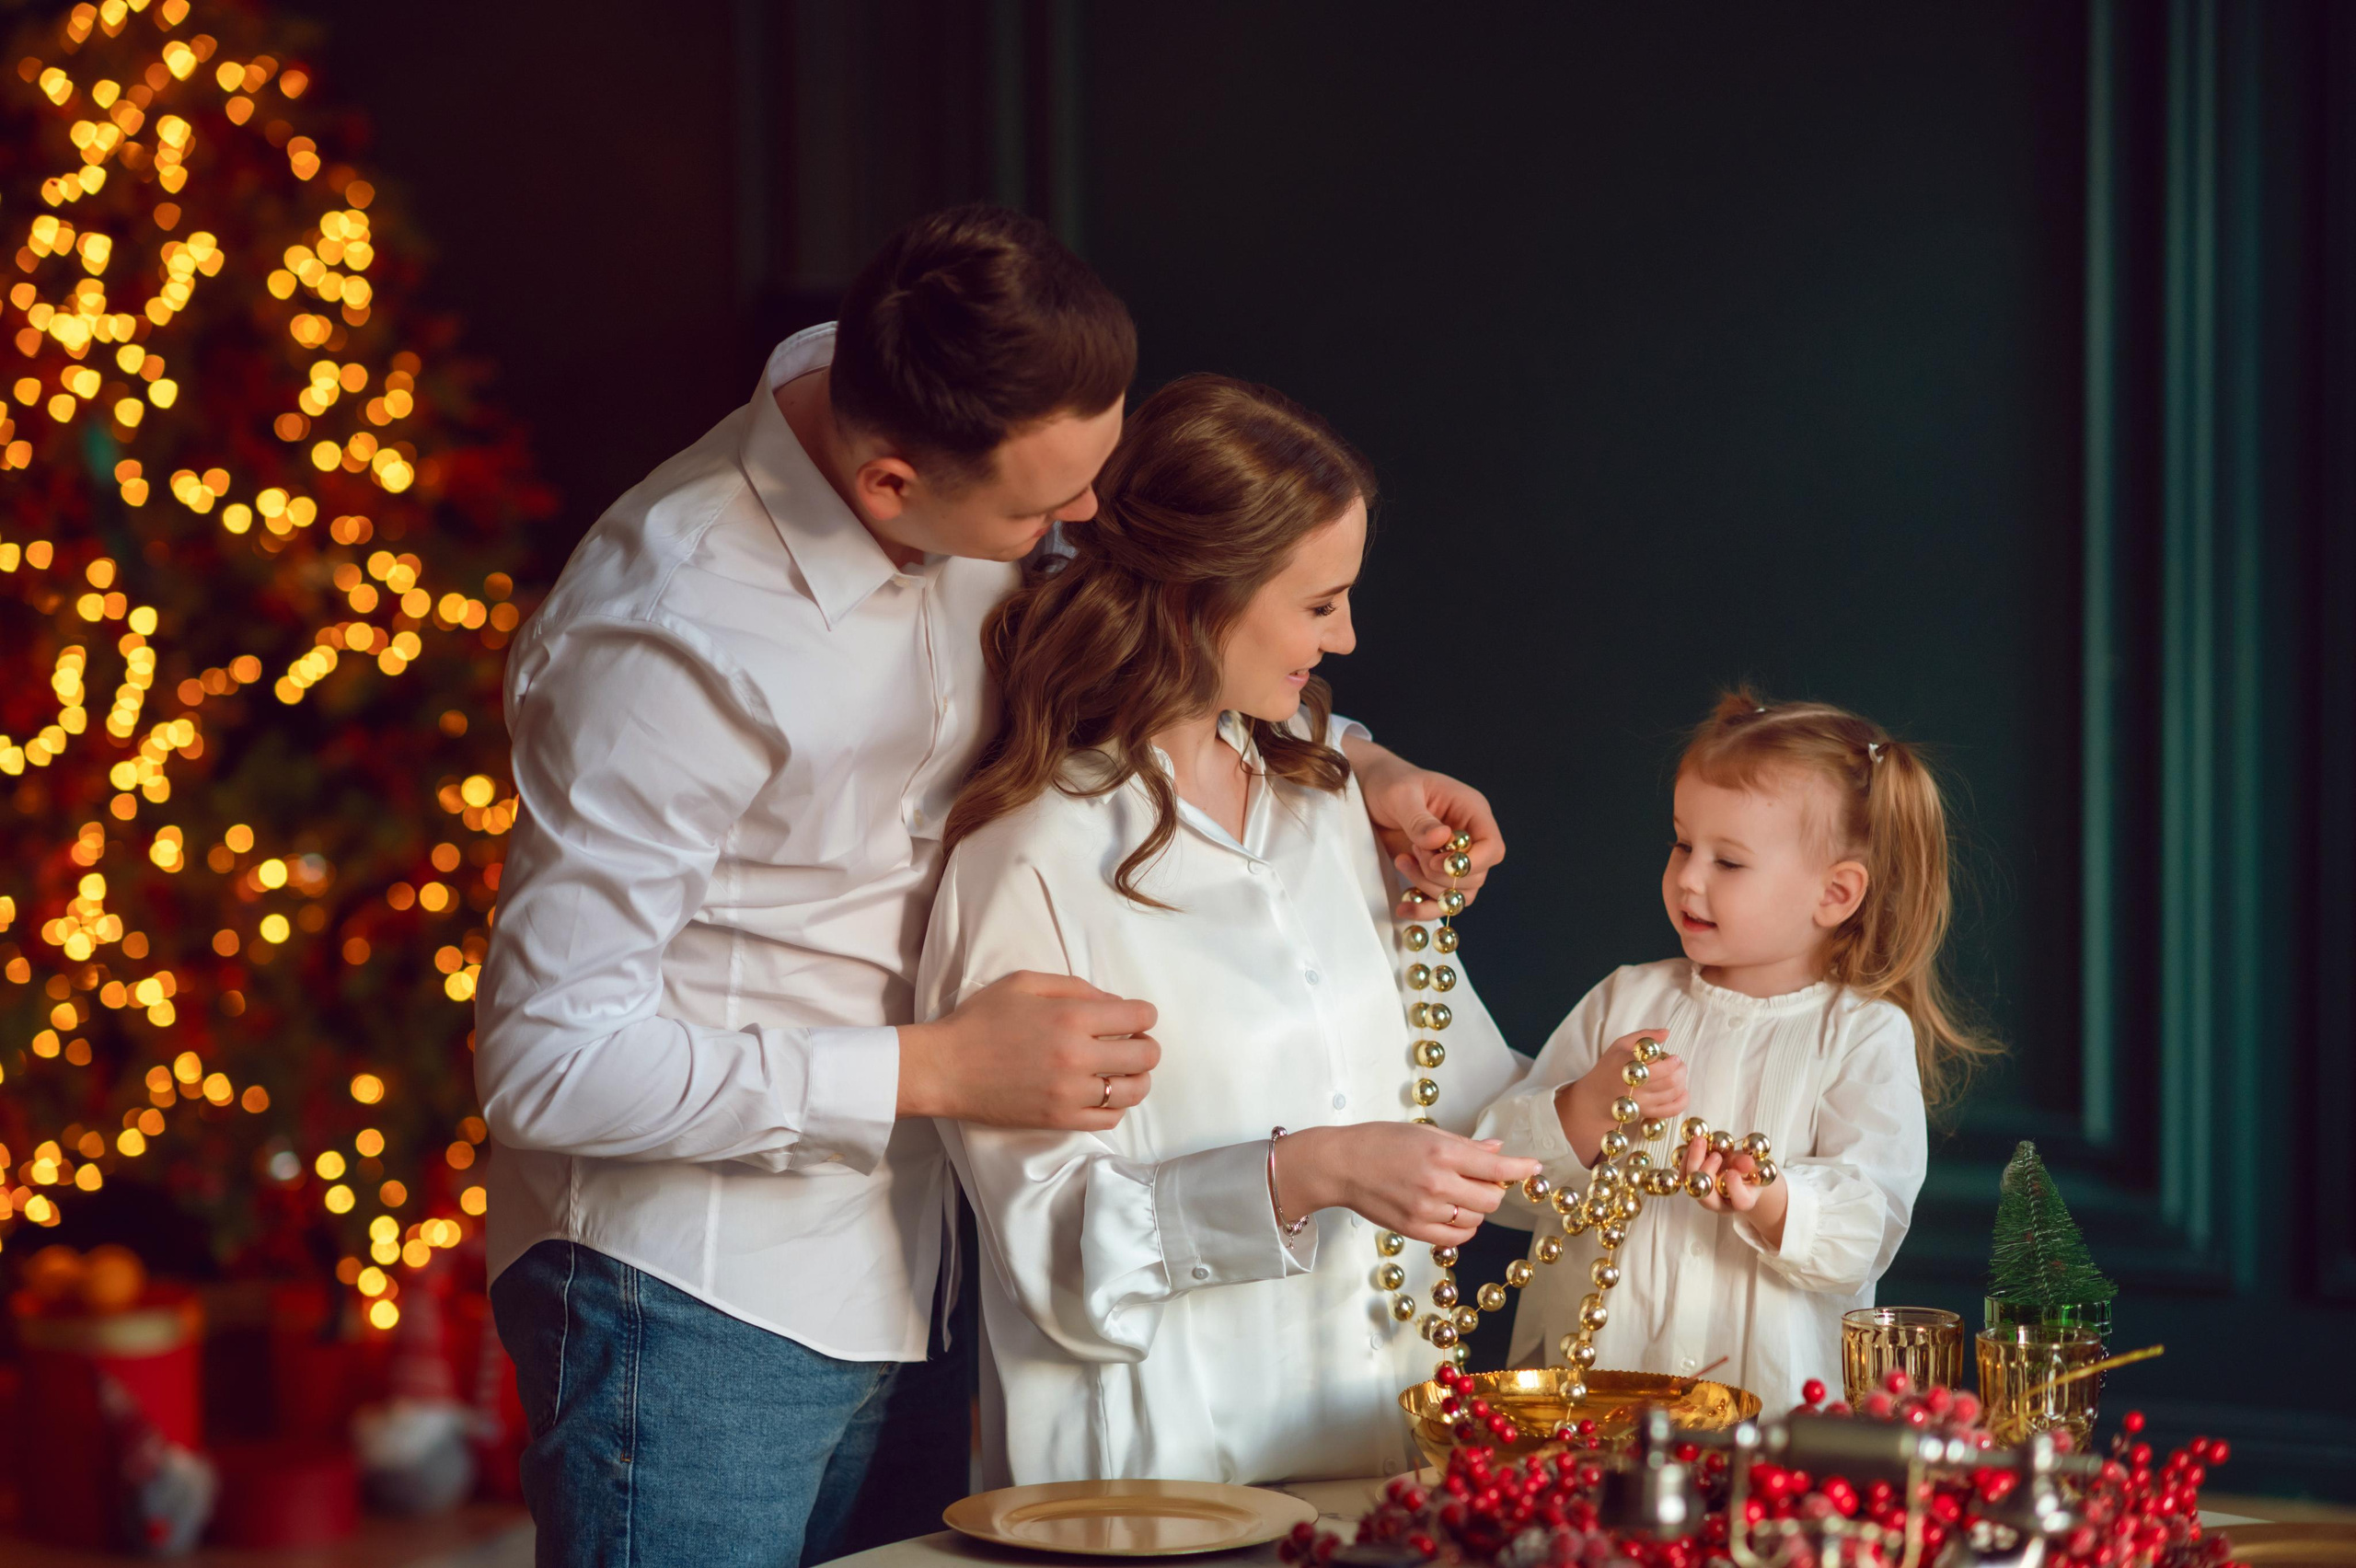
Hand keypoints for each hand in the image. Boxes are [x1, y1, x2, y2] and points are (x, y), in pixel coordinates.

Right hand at [898, 971, 1159, 1130]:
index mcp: (1072, 1016)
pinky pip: (1110, 1118)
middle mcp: (1079, 1056)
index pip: (1139, 1016)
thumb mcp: (1024, 983)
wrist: (944, 1069)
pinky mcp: (1060, 1119)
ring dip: (1137, 1078)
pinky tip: (1103, 1093)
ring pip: (1134, 1091)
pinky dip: (1116, 1105)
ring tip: (1122, 1071)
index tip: (1133, 1018)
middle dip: (1145, 1045)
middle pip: (1146, 1055)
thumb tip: (1113, 1002)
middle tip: (1131, 1043)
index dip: (1143, 1014)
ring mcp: (1071, 1092)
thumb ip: (1075, 986)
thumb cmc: (980, 1020)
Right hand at [1272, 1123, 1542, 1245]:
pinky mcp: (1415, 1230)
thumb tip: (1496, 1150)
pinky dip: (1463, 1227)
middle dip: (1494, 1188)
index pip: (1496, 1166)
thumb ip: (1464, 1145)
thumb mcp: (1424, 1132)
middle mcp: (1438, 1184)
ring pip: (1476, 1219)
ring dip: (1476, 1207)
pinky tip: (1452, 1212)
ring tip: (1457, 1193)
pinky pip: (1457, 1238)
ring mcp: (1426, 1211)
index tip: (1533, 1167)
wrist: (1341, 1166)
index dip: (1521, 1168)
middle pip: (1492, 1198)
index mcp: (1442, 1153)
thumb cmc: (1379, 1141)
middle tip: (1481, 1178)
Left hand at [1341, 736, 1504, 914]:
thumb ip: (1419, 819)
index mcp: (1470, 810)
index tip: (1435, 861)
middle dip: (1442, 875)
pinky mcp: (1434, 872)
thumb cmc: (1388, 782)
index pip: (1492, 847)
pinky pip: (1441, 901)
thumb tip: (1442, 839)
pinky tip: (1404, 904)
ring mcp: (1452, 856)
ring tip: (1403, 861)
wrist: (1367, 791)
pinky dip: (1424, 907)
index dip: (1470, 862)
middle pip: (1476, 875)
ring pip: (1459, 893)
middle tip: (1414, 853)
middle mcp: (1468, 836)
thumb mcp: (1400, 795)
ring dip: (1430, 889)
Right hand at [1553, 1029, 1688, 1164]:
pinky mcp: (1647, 1113)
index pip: (1661, 1067)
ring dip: (1682, 1081)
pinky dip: (1683, 1100)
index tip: (1673, 1056)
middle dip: (1681, 1070)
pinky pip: (1673, 1109)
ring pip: (1674, 1093)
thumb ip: (1644, 1035)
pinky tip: (1681, 1091)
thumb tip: (1666, 1032)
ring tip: (1678, 1074)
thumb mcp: (1620, 1045)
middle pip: (1671, 1081)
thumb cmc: (1609, 1067)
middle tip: (1679, 1064)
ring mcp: (1642, 1103)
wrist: (1596, 1097)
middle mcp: (1636, 1087)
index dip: (1673, 1062)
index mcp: (1628, 1067)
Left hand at [1679, 1135, 1789, 1247]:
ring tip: (1700, 1140)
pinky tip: (1695, 1141)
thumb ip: (1748, 1165)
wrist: (1734, 1171)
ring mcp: (1701, 1193)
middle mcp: (1717, 1203)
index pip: (1740, 1201)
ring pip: (1690, 1182)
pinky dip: (1688, 1155)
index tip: (1733, 1172)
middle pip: (1706, 1194)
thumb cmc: (1748, 1171)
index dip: (1736, 1187)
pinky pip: (1683, 1171)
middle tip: (1715, 1154)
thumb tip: (1747, 1162)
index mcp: (1741, 1203)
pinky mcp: (1691, 1182)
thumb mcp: (1753, 1166)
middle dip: (1707, 1172)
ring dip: (1694, 1160)